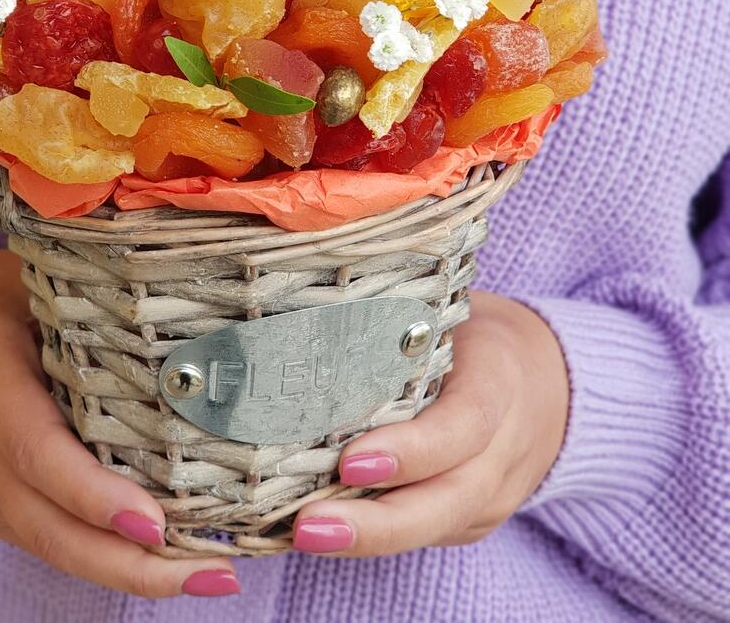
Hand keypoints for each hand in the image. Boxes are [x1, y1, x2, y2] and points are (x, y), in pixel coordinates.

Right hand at [0, 250, 238, 598]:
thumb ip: (86, 304)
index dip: (92, 494)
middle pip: (45, 523)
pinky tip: (157, 560)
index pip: (35, 450)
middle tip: (210, 573)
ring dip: (124, 570)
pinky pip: (42, 540)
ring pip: (46, 545)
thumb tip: (178, 325)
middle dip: (127, 562)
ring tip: (203, 575)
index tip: (154, 521)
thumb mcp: (23, 281)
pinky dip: (99, 557)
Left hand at [291, 290, 568, 555]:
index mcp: (500, 379)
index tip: (350, 463)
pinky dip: (377, 535)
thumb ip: (399, 329)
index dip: (412, 451)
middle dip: (378, 523)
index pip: (464, 426)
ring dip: (368, 539)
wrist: (549, 378)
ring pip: (437, 525)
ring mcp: (497, 491)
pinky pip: (428, 532)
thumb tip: (312, 328)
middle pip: (450, 499)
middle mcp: (507, 446)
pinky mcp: (476, 517)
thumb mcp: (448, 316)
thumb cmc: (474, 335)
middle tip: (308, 526)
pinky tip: (324, 532)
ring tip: (305, 536)